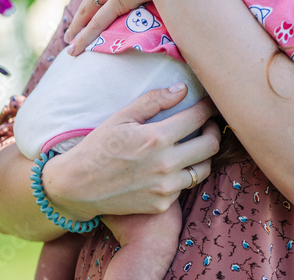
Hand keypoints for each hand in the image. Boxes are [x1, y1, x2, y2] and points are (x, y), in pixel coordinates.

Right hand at [41, 85, 220, 219]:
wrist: (78, 186)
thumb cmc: (98, 147)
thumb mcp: (121, 117)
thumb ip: (153, 101)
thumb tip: (182, 90)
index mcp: (157, 138)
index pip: (198, 117)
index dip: (208, 107)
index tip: (209, 103)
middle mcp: (166, 164)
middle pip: (211, 145)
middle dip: (215, 129)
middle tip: (209, 123)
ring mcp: (166, 187)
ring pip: (203, 169)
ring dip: (204, 154)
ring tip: (196, 144)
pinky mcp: (162, 204)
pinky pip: (184, 186)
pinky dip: (183, 174)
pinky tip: (172, 165)